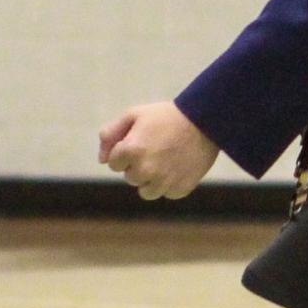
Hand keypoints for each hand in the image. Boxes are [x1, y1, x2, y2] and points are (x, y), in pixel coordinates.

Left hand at [99, 101, 218, 200]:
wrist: (205, 121)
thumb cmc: (167, 116)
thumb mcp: (134, 114)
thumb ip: (111, 134)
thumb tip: (102, 160)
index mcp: (131, 150)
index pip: (114, 163)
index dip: (125, 150)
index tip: (141, 139)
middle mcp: (145, 170)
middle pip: (130, 177)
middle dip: (138, 164)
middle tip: (156, 147)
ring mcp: (164, 182)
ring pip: (146, 191)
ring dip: (151, 179)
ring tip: (166, 159)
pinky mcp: (180, 189)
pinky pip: (167, 193)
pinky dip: (170, 183)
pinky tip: (178, 166)